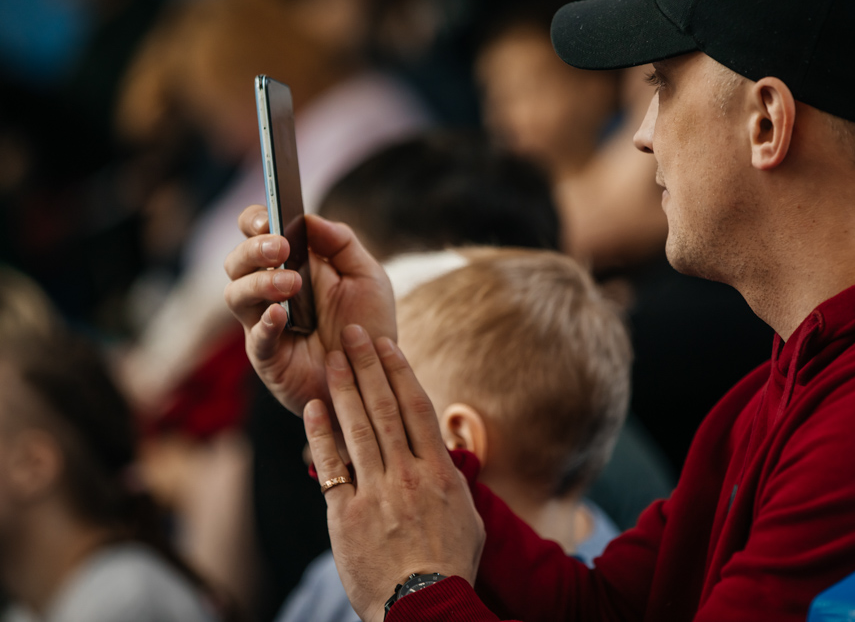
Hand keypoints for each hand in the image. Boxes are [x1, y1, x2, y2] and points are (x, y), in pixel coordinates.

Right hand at [224, 205, 395, 414]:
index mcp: (290, 264)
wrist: (377, 377)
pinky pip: (255, 339)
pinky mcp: (268, 358)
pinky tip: (280, 314)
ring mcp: (264, 325)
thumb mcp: (368, 277)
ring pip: (236, 296)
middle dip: (253, 249)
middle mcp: (268, 292)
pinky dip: (264, 324)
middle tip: (279, 247)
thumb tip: (309, 218)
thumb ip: (342, 244)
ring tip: (291, 283)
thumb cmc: (368, 325)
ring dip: (259, 282)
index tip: (269, 216)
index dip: (255, 220)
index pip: (256, 234)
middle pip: (236, 262)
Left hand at [304, 325, 484, 621]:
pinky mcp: (346, 515)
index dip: (400, 372)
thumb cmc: (450, 564)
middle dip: (367, 366)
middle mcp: (408, 475)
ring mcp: (375, 493)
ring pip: (357, 428)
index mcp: (439, 473)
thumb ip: (454, 478)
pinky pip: (331, 466)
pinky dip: (321, 434)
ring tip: (332, 357)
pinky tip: (314, 407)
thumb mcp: (467, 516)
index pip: (417, 408)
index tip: (388, 345)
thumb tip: (445, 452)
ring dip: (344, 388)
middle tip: (352, 332)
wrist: (425, 607)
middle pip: (384, 408)